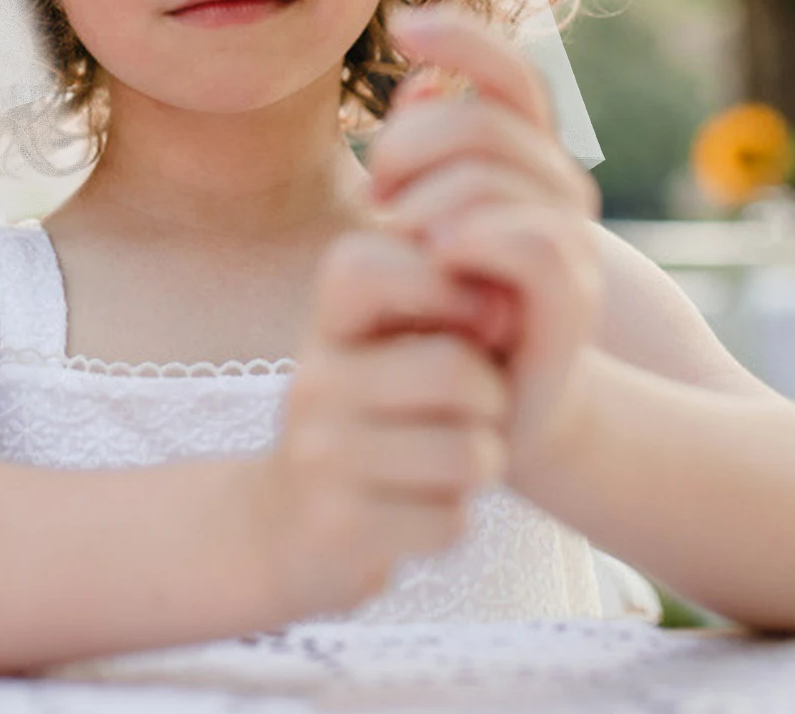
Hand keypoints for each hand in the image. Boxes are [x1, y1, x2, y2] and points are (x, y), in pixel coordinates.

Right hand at [249, 230, 510, 620]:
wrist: (289, 521)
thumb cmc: (375, 410)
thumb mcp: (391, 340)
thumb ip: (449, 301)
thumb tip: (504, 307)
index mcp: (328, 321)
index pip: (374, 268)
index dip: (448, 289)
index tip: (473, 322)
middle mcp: (312, 381)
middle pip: (453, 371)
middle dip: (492, 398)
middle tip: (475, 412)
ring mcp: (319, 456)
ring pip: (468, 454)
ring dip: (481, 463)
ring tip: (448, 460)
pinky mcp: (339, 527)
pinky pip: (450, 522)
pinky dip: (452, 519)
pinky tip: (417, 508)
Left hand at [366, 4, 603, 470]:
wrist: (495, 413)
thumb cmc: (444, 309)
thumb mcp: (418, 221)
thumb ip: (424, 155)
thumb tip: (416, 83)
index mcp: (528, 163)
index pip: (512, 74)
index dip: (463, 38)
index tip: (401, 26)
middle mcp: (561, 192)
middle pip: (483, 122)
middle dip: (411, 146)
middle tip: (377, 199)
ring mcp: (571, 245)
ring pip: (495, 178)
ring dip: (427, 202)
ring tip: (404, 242)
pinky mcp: (572, 304)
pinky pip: (533, 240)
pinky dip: (478, 236)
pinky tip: (439, 255)